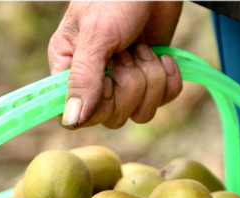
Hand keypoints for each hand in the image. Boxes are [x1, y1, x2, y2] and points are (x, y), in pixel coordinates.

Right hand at [48, 0, 183, 128]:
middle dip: (130, 85)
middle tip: (129, 52)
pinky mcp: (151, 78)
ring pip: (140, 113)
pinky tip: (164, 56)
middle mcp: (95, 81)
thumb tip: (70, 121)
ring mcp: (124, 81)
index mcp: (69, 68)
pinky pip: (164, 101)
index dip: (98, 106)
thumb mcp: (96, 34)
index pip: (75, 117)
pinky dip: (170, 80)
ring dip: (151, 81)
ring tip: (144, 49)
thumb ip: (83, 78)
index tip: (107, 81)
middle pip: (113, 117)